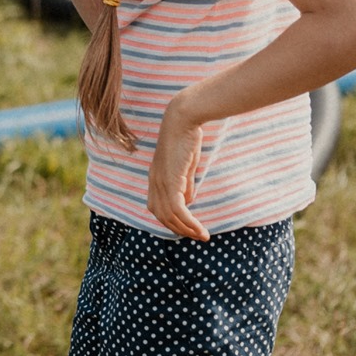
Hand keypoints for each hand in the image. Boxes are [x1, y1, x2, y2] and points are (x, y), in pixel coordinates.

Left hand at [146, 106, 210, 240]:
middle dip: (178, 229)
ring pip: (170, 216)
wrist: (183, 119)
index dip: (169, 220)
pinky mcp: (170, 180)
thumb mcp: (186, 165)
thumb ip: (185, 184)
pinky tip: (200, 229)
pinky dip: (189, 223)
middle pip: (161, 215)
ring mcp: (160, 181)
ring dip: (186, 230)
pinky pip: (178, 210)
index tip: (185, 227)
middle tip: (195, 236)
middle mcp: (154, 181)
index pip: (157, 207)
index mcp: (155, 177)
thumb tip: (188, 201)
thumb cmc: (186, 138)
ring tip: (201, 236)